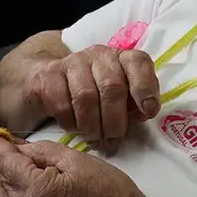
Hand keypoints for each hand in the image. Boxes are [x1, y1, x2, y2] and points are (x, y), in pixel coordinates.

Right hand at [25, 45, 159, 151]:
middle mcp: (98, 54)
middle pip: (111, 86)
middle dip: (114, 120)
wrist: (52, 85)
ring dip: (92, 126)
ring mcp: (71, 62)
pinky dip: (70, 123)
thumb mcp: (121, 100)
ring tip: (95, 140)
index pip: (138, 63)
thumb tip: (143, 113)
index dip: (145, 87)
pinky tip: (74, 129)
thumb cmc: (95, 97)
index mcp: (121, 58)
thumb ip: (134, 105)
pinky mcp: (47, 75)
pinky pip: (61, 103)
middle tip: (113, 141)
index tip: (148, 112)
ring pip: (85, 96)